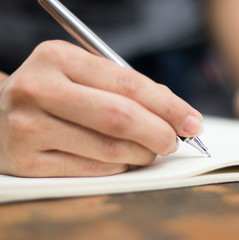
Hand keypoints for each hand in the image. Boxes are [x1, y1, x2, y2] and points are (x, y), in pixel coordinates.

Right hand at [0, 40, 202, 176]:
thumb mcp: (84, 75)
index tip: (191, 120)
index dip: (168, 106)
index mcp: (57, 58)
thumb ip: (127, 88)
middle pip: (120, 117)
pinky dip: (119, 167)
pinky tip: (125, 160)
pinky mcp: (27, 161)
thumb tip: (174, 111)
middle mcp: (38, 89)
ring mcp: (28, 127)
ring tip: (151, 150)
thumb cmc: (53, 92)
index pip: (128, 84)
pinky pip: (92, 169)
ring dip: (142, 153)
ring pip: (109, 148)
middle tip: (175, 140)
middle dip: (160, 133)